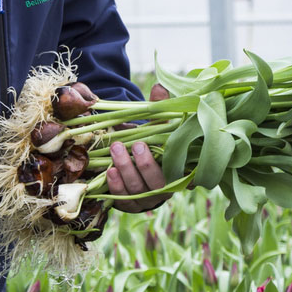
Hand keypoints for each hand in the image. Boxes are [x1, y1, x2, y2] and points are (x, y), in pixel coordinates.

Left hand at [106, 83, 169, 212]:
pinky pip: (123, 200)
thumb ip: (160, 109)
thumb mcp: (158, 126)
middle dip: (144, 165)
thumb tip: (159, 87)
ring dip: (126, 171)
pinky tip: (110, 171)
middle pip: (156, 184)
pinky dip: (116, 186)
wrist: (133, 159)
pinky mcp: (129, 205)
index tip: (153, 146)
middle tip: (133, 145)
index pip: (180, 175)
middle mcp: (164, 190)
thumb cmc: (151, 142)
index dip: (171, 165)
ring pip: (138, 192)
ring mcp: (146, 201)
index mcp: (178, 173)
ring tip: (116, 150)